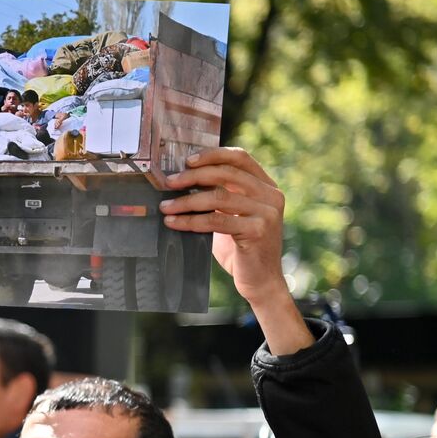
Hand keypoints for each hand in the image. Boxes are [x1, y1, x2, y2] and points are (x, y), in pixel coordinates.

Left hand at [160, 147, 288, 307]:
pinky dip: (191, 220)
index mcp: (266, 186)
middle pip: (227, 173)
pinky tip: (173, 222)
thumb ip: (217, 199)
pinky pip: (216, 220)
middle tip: (169, 183)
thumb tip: (180, 183)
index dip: (213, 155)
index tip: (187, 160)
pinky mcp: (258, 230)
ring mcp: (267, 212)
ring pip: (218, 197)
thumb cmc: (240, 249)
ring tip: (166, 206)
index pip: (240, 158)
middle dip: (193, 176)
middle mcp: (271, 195)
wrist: (260, 282)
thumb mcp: (231, 217)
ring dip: (187, 201)